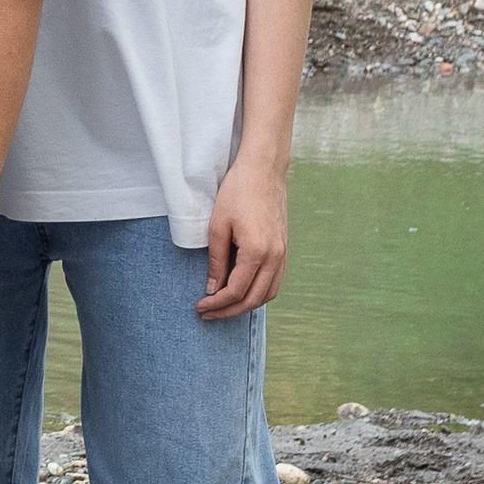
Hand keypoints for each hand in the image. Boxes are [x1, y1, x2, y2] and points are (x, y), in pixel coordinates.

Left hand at [200, 156, 289, 316]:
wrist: (264, 170)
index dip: (216, 303)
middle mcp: (275, 257)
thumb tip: (213, 290)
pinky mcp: (284, 249)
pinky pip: (275, 281)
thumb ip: (217, 262)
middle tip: (207, 313)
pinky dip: (259, 293)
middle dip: (229, 311)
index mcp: (257, 252)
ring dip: (246, 305)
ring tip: (223, 306)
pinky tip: (242, 291)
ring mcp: (283, 253)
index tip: (199, 306)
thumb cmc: (237, 193)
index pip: (236, 291)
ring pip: (268, 294)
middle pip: (253, 299)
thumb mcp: (218, 227)